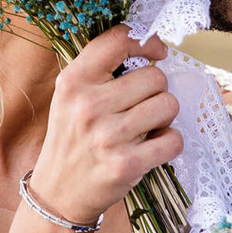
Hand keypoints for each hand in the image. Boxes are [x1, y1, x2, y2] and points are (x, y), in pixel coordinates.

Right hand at [31, 28, 181, 226]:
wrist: (58, 192)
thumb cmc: (72, 137)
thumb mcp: (70, 96)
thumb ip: (101, 69)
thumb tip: (153, 48)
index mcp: (74, 82)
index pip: (120, 40)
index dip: (146, 41)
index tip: (155, 52)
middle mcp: (89, 106)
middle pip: (155, 77)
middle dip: (156, 91)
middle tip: (141, 106)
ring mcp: (108, 136)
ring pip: (169, 105)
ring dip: (164, 116)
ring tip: (146, 127)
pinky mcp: (127, 164)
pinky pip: (173, 139)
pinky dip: (169, 142)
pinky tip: (152, 146)